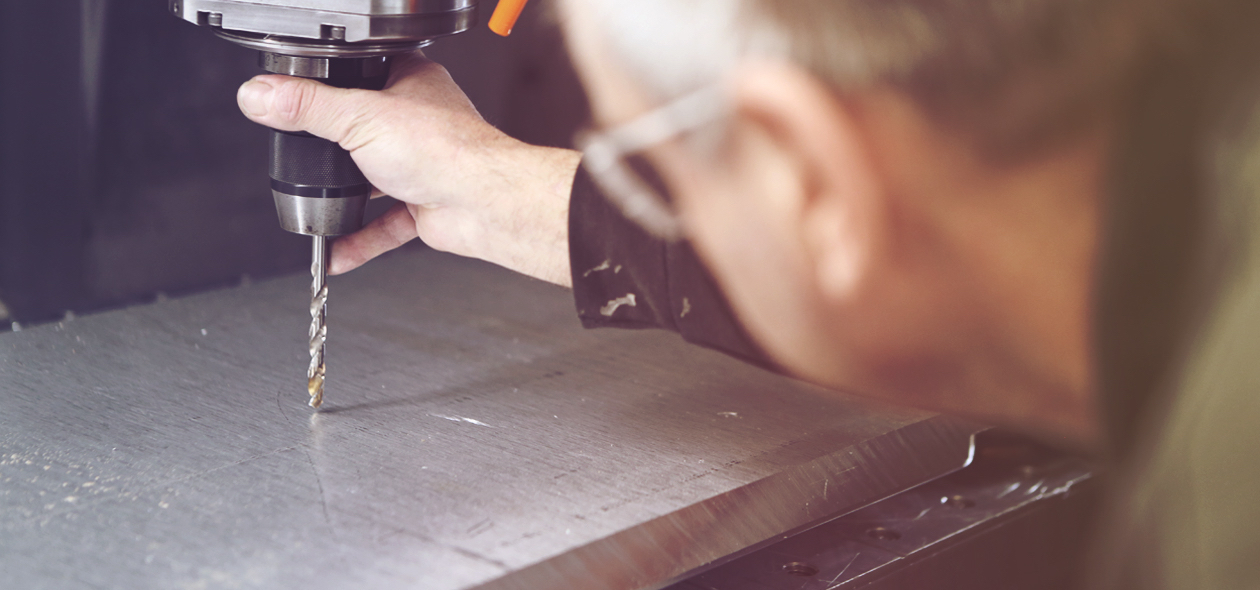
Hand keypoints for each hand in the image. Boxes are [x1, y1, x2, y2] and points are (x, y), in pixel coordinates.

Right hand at [236, 52, 579, 286]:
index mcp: (409, 82)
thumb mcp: (359, 117)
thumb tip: (261, 95)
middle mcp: (418, 122)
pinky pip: (383, 225)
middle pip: (362, 132)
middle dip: (333, 152)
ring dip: (344, 198)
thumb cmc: (447, 150)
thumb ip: (306, 107)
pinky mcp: (424, 205)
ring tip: (312, 205)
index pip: (359, 76)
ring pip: (373, 181)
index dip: (329, 87)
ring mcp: (422, 165)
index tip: (294, 102)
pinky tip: (334, 249)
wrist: (485, 203)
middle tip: (301, 158)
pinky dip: (358, 238)